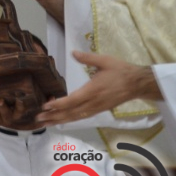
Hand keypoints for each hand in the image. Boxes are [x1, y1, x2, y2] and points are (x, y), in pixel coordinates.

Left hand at [0, 97, 45, 130]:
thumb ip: (40, 102)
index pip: (20, 111)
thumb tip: (53, 95)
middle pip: (6, 114)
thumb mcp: (22, 107)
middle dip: (2, 108)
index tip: (18, 100)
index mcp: (16, 114)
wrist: (0, 117)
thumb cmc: (14, 108)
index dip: (19, 107)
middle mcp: (7, 117)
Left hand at [36, 52, 160, 124]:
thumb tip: (73, 52)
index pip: (73, 100)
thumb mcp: (105, 60)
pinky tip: (61, 121)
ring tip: (45, 123)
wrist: (138, 83)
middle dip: (53, 116)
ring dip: (60, 120)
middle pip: (71, 112)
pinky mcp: (99, 110)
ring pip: (76, 117)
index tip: (45, 106)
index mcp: (93, 90)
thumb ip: (88, 58)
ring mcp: (97, 108)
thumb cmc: (120, 70)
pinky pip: (82, 117)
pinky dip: (70, 120)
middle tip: (37, 119)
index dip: (58, 104)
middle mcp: (93, 102)